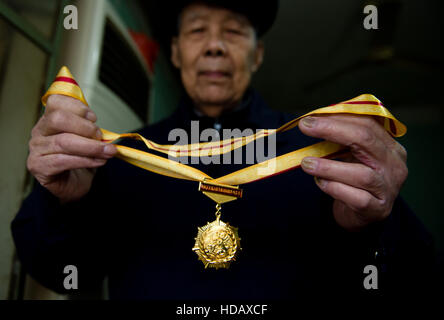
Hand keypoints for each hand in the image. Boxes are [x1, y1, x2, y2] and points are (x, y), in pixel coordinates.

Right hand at [27, 95, 116, 202]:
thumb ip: (90, 127)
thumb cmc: (80, 158)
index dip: (78, 107)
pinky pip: (63, 161)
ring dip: (91, 147)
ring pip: (63, 142)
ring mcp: (36, 149)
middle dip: (85, 127)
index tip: (94, 118)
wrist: (75, 184)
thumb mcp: (87, 138)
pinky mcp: (38, 166)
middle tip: (100, 136)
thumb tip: (103, 128)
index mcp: (49, 119)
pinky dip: (85, 160)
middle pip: (58, 119)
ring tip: (108, 151)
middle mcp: (39, 131)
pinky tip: (99, 162)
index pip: (56, 101)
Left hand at [299, 114, 407, 230]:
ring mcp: (388, 188)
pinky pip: (357, 198)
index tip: (310, 118)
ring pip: (361, 174)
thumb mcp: (352, 156)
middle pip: (365, 140)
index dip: (338, 118)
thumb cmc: (354, 180)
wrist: (361, 215)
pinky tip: (320, 183)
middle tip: (305, 127)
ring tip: (306, 163)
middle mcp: (394, 165)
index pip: (367, 124)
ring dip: (329, 167)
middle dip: (332, 130)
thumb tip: (312, 121)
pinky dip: (335, 188)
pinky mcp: (377, 209)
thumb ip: (340, 139)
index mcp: (390, 147)